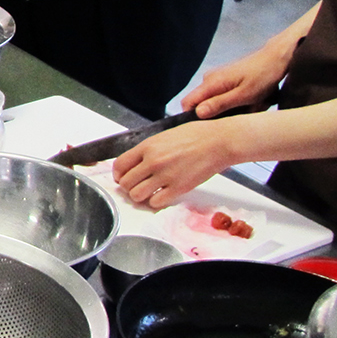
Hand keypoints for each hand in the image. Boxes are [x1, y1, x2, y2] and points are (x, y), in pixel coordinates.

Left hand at [112, 119, 244, 207]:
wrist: (218, 141)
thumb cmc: (196, 135)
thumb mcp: (164, 136)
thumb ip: (148, 149)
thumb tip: (136, 161)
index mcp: (147, 146)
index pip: (119, 165)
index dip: (118, 174)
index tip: (121, 177)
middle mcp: (152, 161)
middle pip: (126, 182)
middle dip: (128, 186)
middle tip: (135, 186)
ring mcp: (165, 176)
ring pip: (137, 194)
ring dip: (139, 195)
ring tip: (146, 192)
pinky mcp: (179, 188)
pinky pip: (156, 202)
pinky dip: (155, 202)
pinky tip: (160, 196)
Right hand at [181, 42, 290, 117]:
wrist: (276, 57)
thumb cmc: (263, 75)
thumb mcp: (244, 95)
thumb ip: (220, 104)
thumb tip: (198, 112)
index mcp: (211, 83)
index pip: (187, 102)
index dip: (192, 117)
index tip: (209, 127)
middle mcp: (209, 79)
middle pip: (202, 104)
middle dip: (220, 114)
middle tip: (243, 114)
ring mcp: (217, 78)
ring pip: (215, 100)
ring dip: (232, 108)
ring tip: (253, 105)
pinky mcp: (225, 78)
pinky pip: (223, 95)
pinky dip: (237, 101)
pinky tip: (253, 99)